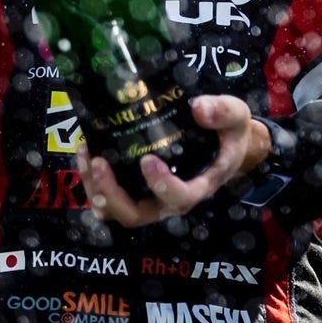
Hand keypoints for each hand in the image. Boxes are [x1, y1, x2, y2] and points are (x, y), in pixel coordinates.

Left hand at [78, 96, 271, 226]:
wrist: (225, 143)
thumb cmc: (230, 132)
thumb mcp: (236, 116)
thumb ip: (222, 112)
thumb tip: (198, 107)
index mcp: (200, 185)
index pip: (180, 198)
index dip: (162, 186)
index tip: (147, 160)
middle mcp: (171, 199)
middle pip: (137, 215)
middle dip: (114, 194)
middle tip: (99, 162)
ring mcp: (151, 198)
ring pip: (117, 210)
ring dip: (97, 189)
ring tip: (87, 156)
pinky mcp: (136, 189)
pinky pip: (110, 198)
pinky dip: (93, 181)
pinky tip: (85, 152)